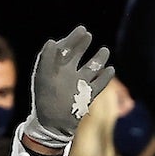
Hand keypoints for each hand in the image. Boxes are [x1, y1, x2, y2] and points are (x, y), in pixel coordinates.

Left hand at [25, 26, 115, 149]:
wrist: (52, 125)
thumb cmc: (44, 100)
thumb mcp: (43, 77)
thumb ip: (46, 58)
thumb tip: (52, 40)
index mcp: (56, 69)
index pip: (65, 49)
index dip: (72, 39)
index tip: (82, 30)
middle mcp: (67, 75)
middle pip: (77, 55)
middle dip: (82, 45)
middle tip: (88, 35)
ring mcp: (78, 85)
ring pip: (91, 68)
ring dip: (98, 59)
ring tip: (105, 50)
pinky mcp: (87, 96)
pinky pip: (99, 84)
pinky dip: (106, 77)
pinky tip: (111, 70)